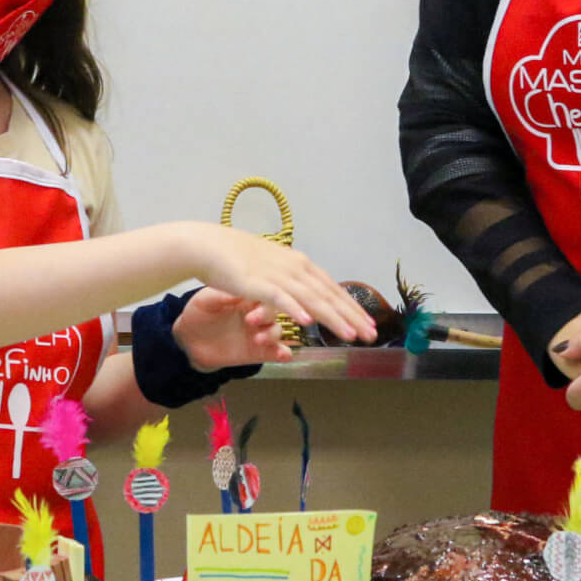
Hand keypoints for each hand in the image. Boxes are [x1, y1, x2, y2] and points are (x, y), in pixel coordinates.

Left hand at [173, 287, 289, 369]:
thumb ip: (219, 297)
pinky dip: (283, 353)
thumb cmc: (198, 314)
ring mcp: (259, 332)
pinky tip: (282, 354)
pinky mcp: (258, 352)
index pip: (263, 291)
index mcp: (247, 296)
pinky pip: (277, 352)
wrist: (190, 340)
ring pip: (277, 330)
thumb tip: (236, 293)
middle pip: (273, 310)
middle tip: (251, 320)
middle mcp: (256, 313)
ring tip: (259, 339)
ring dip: (272, 335)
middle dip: (266, 315)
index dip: (263, 294)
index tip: (256, 299)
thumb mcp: (205, 301)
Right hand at [184, 225, 377, 344]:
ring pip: (311, 298)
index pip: (332, 289)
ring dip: (332, 317)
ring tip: (350, 334)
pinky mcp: (257, 282)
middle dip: (352, 316)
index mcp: (299, 264)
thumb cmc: (239, 258)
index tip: (368, 324)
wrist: (209, 246)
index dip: (352, 308)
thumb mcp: (273, 267)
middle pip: (328, 295)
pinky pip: (280, 297)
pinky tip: (307, 321)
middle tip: (371, 335)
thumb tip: (308, 293)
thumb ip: (292, 279)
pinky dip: (294, 308)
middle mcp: (294, 268)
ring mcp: (277, 274)